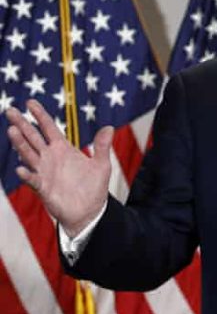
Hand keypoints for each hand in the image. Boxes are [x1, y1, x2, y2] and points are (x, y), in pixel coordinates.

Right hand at [5, 99, 112, 236]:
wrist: (89, 211)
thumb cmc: (94, 187)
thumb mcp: (101, 165)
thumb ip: (102, 147)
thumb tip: (109, 128)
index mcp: (64, 149)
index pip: (49, 128)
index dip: (40, 116)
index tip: (30, 103)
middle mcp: (50, 158)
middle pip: (33, 137)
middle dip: (22, 124)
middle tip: (10, 111)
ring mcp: (44, 172)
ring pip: (29, 154)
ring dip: (20, 144)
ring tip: (12, 131)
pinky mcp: (43, 188)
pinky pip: (32, 180)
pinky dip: (26, 175)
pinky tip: (21, 169)